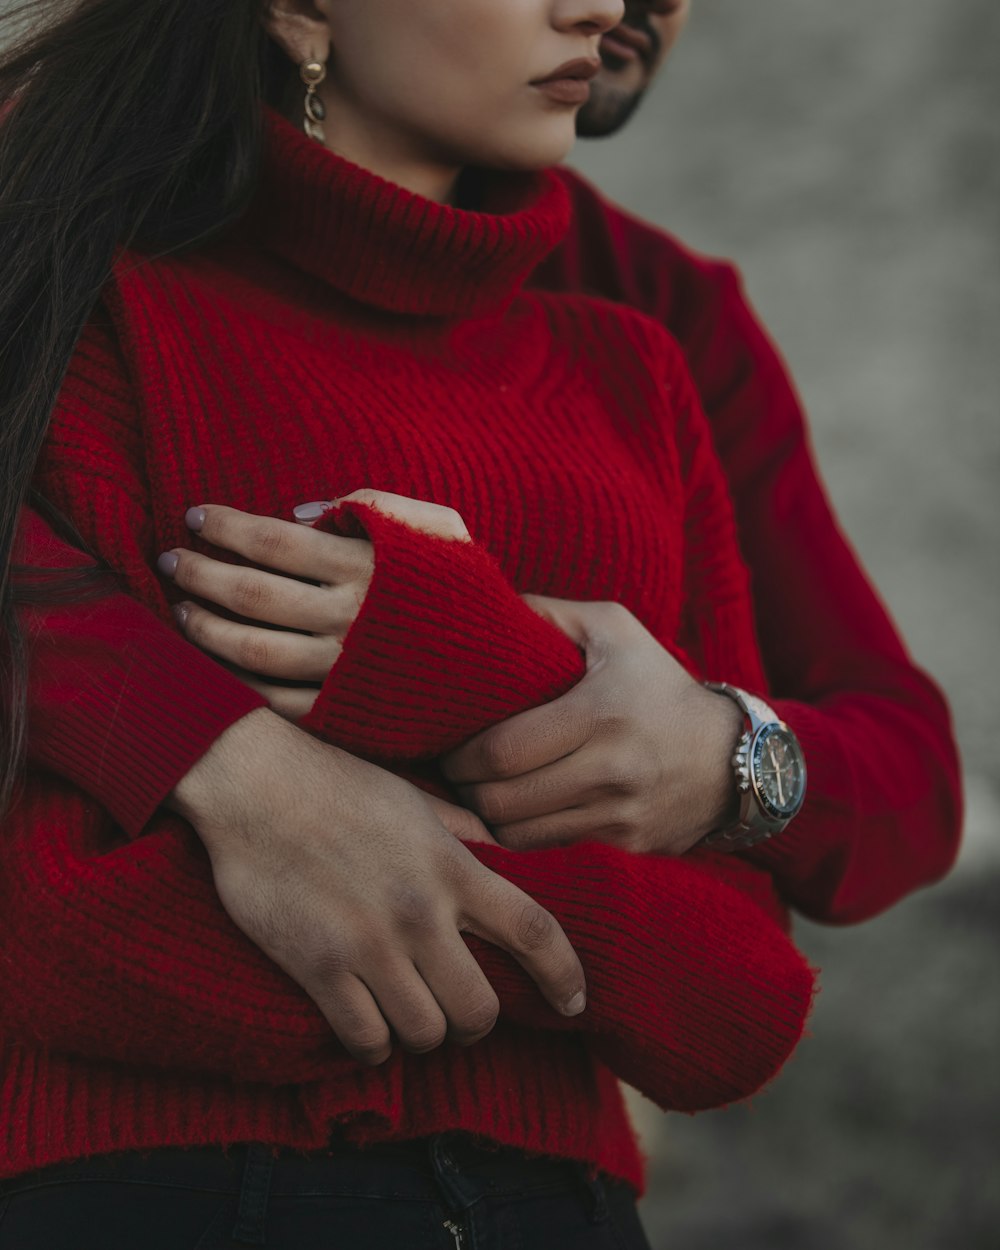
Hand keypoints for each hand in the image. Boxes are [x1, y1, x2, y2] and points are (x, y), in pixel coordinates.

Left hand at [158, 491, 470, 719]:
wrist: (507, 676)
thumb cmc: (467, 596)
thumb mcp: (443, 532)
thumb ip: (378, 504)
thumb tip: (298, 511)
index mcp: (369, 567)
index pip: (275, 540)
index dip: (226, 526)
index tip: (195, 517)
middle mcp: (350, 618)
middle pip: (251, 593)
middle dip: (200, 573)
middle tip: (170, 561)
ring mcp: (344, 671)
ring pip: (251, 650)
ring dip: (206, 628)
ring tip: (182, 611)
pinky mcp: (343, 713)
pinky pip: (274, 701)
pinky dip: (236, 683)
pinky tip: (214, 665)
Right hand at [170, 709, 584, 1063]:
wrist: (254, 782)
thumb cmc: (337, 783)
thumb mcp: (414, 799)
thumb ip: (462, 834)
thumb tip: (503, 856)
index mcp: (451, 866)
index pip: (534, 931)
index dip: (564, 976)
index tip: (573, 1003)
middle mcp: (419, 911)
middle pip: (480, 1010)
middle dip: (476, 1023)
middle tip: (461, 1012)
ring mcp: (368, 944)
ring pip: (425, 1034)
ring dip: (423, 1034)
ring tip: (410, 1015)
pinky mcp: (318, 968)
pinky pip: (366, 1041)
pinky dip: (374, 1044)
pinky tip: (369, 1023)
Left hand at [444, 598, 743, 855]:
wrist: (734, 757)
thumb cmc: (658, 684)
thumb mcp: (614, 630)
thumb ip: (550, 614)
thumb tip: (486, 604)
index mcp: (599, 713)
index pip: (502, 752)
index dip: (460, 757)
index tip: (446, 747)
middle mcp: (610, 768)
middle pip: (502, 799)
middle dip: (464, 789)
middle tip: (451, 773)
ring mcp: (618, 813)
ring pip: (518, 833)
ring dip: (487, 817)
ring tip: (476, 793)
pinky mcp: (624, 842)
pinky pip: (549, 847)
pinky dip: (520, 835)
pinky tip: (513, 813)